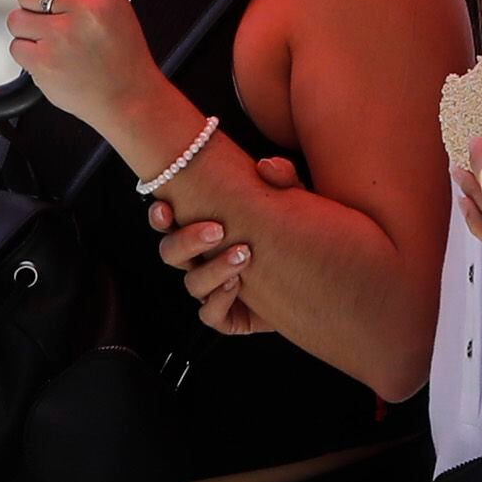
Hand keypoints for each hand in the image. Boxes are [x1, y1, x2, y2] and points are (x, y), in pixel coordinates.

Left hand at [3, 0, 159, 134]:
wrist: (128, 98)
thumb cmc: (121, 46)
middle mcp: (81, 8)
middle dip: (34, 3)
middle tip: (58, 19)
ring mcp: (60, 37)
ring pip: (16, 19)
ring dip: (31, 31)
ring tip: (60, 43)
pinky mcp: (43, 63)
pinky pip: (16, 47)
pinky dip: (29, 55)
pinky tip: (55, 60)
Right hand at [151, 153, 302, 332]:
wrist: (322, 280)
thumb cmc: (298, 232)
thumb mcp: (294, 200)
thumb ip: (284, 179)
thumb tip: (266, 166)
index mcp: (204, 230)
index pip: (167, 222)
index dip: (159, 216)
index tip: (167, 206)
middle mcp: (202, 260)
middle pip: (170, 252)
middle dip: (187, 241)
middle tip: (218, 229)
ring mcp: (213, 289)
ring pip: (193, 283)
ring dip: (213, 269)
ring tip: (243, 255)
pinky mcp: (229, 316)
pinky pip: (210, 315)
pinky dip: (219, 300)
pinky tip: (239, 284)